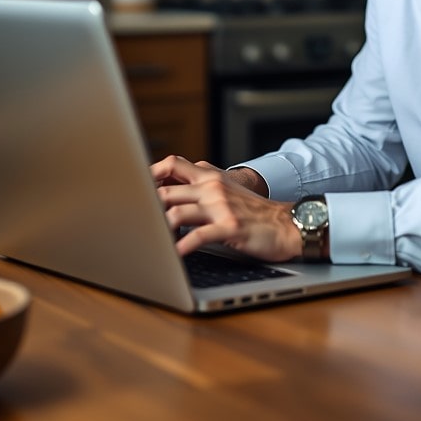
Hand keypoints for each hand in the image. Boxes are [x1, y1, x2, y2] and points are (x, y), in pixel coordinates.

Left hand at [150, 155, 301, 261]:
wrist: (286, 223)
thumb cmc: (254, 211)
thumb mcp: (227, 189)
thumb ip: (201, 186)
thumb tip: (170, 189)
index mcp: (210, 176)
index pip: (172, 164)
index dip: (150, 174)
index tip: (134, 189)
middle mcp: (213, 187)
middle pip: (166, 192)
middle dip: (147, 210)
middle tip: (136, 224)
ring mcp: (220, 207)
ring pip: (177, 214)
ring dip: (159, 231)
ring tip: (152, 244)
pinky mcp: (229, 227)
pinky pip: (198, 237)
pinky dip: (181, 248)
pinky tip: (173, 257)